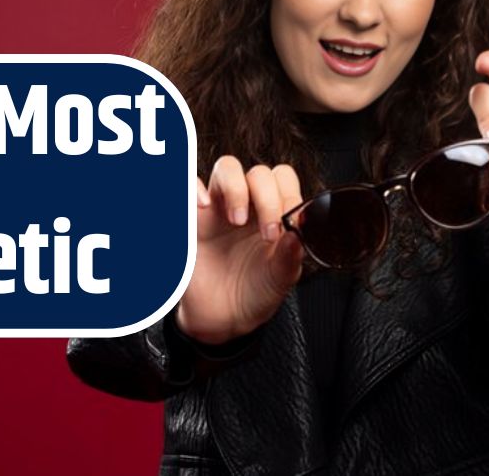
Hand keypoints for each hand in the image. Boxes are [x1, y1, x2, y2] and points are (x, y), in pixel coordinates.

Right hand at [176, 157, 305, 344]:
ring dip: (236, 188)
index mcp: (274, 213)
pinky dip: (196, 188)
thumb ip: (290, 256)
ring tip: (236, 220)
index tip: (290, 223)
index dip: (288, 194)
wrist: (223, 320)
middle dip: (267, 198)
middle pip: (259, 173)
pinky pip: (189, 185)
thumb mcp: (280, 279)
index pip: (283, 180)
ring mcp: (219, 208)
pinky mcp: (192, 218)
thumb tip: (298, 232)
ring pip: (228, 168)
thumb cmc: (255, 293)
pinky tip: (204, 207)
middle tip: (268, 234)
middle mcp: (249, 205)